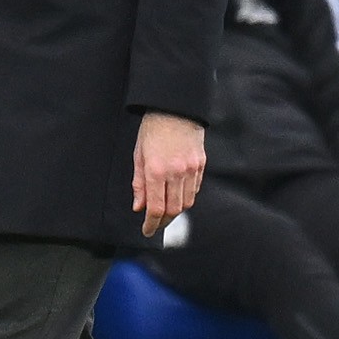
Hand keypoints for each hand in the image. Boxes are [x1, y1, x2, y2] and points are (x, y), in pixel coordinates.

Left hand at [132, 111, 204, 236]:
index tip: (147, 230)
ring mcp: (190, 169)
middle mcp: (175, 172)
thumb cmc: (153, 129)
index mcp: (156, 170)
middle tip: (156, 225)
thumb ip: (139, 184)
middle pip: (173, 210)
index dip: (151, 224)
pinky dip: (186, 197)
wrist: (175, 108)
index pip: (156, 208)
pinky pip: (195, 189)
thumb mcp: (138, 155)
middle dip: (163, 222)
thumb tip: (139, 206)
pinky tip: (178, 196)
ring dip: (176, 211)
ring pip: (186, 202)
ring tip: (166, 212)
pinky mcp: (201, 164)